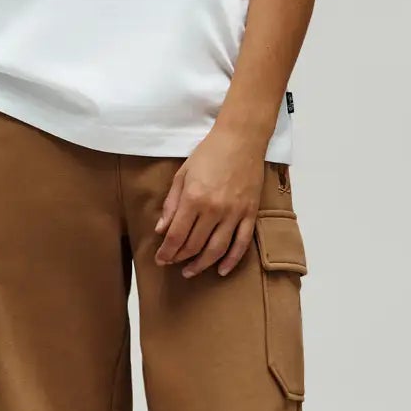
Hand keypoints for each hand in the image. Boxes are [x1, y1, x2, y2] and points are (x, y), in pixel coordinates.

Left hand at [152, 123, 264, 276]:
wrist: (241, 139)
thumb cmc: (208, 154)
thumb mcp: (182, 175)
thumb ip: (171, 204)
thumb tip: (161, 229)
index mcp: (193, 198)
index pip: (176, 235)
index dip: (166, 251)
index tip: (160, 259)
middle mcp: (214, 210)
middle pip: (194, 245)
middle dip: (180, 258)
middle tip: (172, 263)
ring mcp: (234, 213)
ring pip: (216, 249)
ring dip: (202, 264)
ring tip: (190, 271)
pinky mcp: (250, 213)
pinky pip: (241, 243)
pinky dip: (231, 260)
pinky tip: (221, 270)